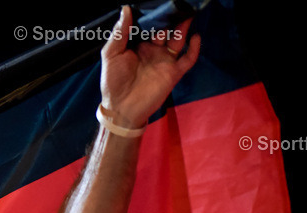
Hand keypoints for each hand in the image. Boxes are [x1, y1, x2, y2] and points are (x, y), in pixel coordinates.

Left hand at [100, 5, 200, 127]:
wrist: (122, 109)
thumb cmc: (113, 82)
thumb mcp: (111, 54)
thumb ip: (119, 33)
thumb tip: (126, 9)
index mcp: (137, 45)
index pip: (148, 26)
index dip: (152, 16)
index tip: (157, 3)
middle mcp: (152, 50)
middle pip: (165, 30)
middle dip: (169, 18)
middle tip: (175, 5)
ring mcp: (164, 61)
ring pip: (177, 40)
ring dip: (183, 27)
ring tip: (187, 14)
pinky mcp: (173, 72)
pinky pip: (187, 59)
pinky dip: (194, 48)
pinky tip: (195, 37)